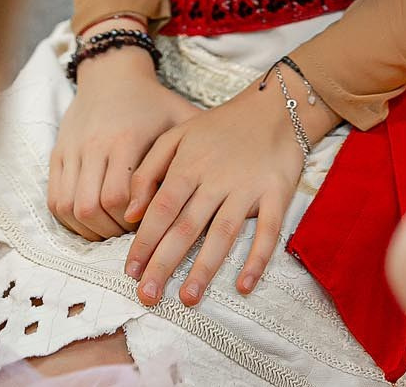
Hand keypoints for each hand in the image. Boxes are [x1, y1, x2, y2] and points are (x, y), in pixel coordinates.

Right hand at [48, 48, 200, 240]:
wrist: (112, 72)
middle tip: (130, 237)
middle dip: (110, 231)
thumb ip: (197, 147)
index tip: (148, 226)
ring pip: (69, 206)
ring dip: (88, 228)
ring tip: (110, 232)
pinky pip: (54, 198)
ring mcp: (72, 150)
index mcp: (126, 138)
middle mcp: (94, 145)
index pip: (119, 196)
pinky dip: (69, 219)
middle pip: (91, 206)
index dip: (131, 221)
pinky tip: (89, 222)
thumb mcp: (178, 117)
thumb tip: (223, 180)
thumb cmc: (152, 101)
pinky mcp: (58, 153)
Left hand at [122, 77, 327, 307]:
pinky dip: (257, 258)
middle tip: (147, 296)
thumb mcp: (177, 135)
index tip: (130, 272)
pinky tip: (244, 286)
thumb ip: (149, 170)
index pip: (161, 209)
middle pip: (186, 226)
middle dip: (164, 263)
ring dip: (205, 268)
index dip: (144, 241)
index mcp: (189, 165)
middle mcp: (215, 179)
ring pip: (222, 233)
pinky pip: (268, 230)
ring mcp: (247, 187)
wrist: (274, 107)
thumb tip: (129, 214)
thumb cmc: (220, 126)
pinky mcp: (276, 192)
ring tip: (188, 298)